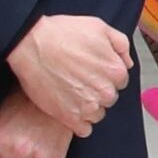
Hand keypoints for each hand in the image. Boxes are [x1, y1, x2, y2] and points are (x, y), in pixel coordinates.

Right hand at [7, 13, 132, 132]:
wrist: (31, 44)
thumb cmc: (62, 34)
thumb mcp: (99, 27)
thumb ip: (120, 45)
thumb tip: (126, 62)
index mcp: (116, 71)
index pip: (120, 81)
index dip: (105, 75)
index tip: (92, 71)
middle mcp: (105, 91)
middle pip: (109, 98)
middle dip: (98, 91)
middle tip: (79, 80)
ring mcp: (88, 106)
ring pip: (97, 114)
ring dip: (88, 107)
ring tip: (71, 93)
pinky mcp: (70, 118)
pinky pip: (84, 129)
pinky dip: (78, 122)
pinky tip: (69, 109)